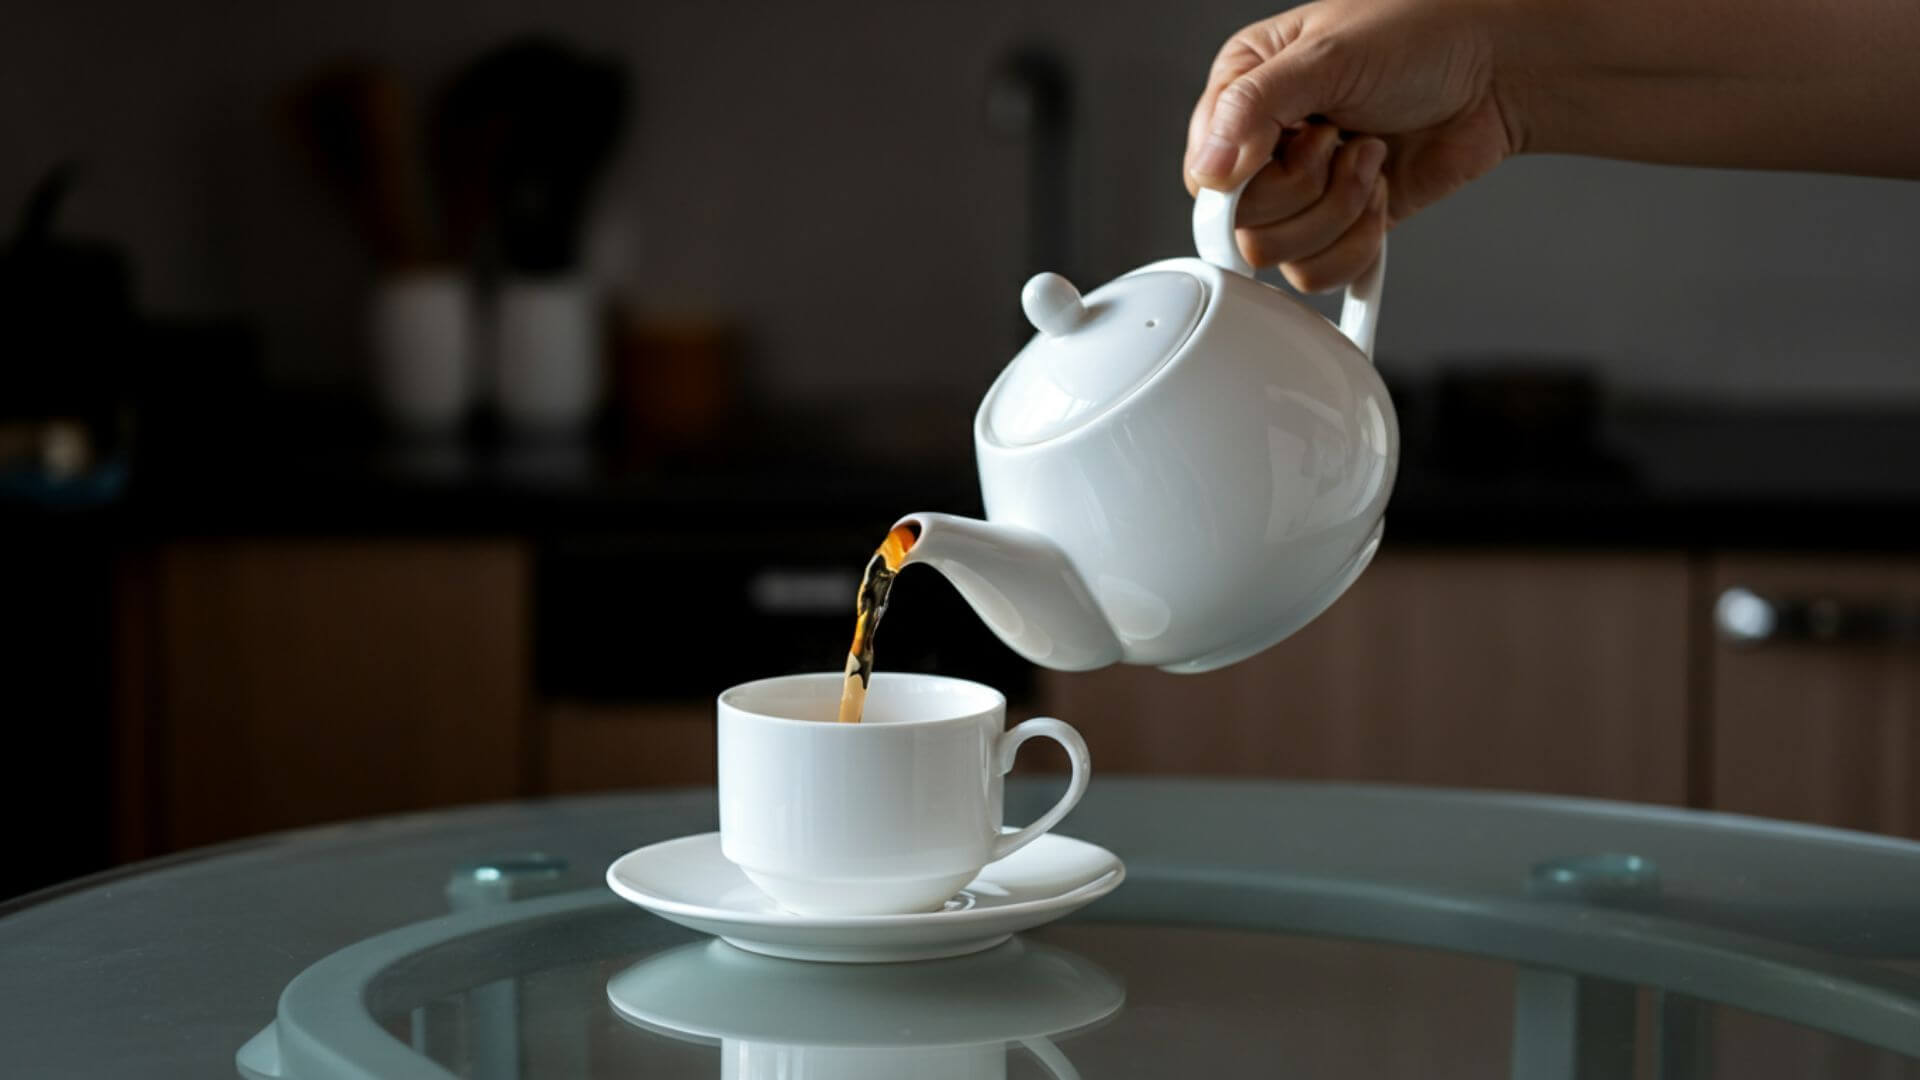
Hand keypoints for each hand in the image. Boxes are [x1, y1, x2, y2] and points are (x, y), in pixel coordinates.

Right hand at [1184, 0, 1521, 290]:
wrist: (1496, 71)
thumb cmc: (1418, 39)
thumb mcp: (1325, 56)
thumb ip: (1253, 108)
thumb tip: (1210, 172)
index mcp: (1242, 97)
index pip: (1207, 178)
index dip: (1252, 178)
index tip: (1297, 142)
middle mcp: (1265, 149)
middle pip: (1244, 228)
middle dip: (1308, 190)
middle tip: (1341, 140)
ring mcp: (1303, 194)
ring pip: (1282, 258)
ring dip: (1340, 211)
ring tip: (1369, 158)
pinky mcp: (1341, 226)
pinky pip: (1322, 273)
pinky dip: (1358, 242)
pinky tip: (1379, 190)